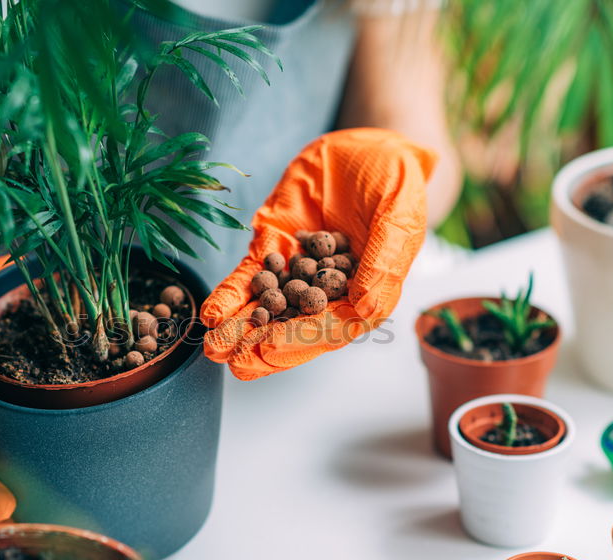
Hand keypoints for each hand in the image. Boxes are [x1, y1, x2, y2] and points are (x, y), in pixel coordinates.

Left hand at [201, 128, 433, 380]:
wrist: (366, 145)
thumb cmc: (394, 180)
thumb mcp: (399, 215)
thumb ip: (385, 261)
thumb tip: (365, 308)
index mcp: (366, 293)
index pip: (332, 327)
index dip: (300, 339)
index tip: (268, 348)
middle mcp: (329, 290)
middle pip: (294, 326)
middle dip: (262, 345)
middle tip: (233, 362)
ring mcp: (299, 271)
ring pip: (268, 307)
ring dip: (240, 328)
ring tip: (213, 347)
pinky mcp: (274, 248)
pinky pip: (250, 275)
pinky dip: (231, 294)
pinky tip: (212, 311)